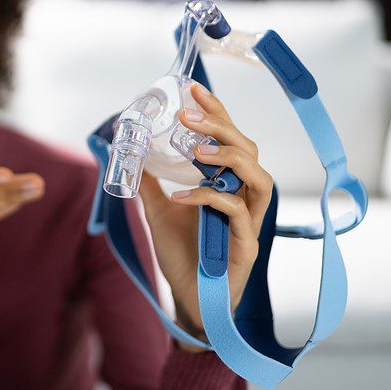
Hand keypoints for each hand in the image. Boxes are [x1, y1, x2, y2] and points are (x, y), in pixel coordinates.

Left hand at [139, 82, 272, 350]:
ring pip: (260, 178)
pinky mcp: (247, 246)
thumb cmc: (183, 255)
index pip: (230, 139)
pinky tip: (181, 196)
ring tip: (196, 151)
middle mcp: (246, 198)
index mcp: (229, 184)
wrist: (191, 300)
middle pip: (249, 150)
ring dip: (228, 158)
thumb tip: (130, 152)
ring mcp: (251, 222)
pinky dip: (209, 199)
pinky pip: (237, 214)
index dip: (217, 112)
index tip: (194, 89)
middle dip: (221, 128)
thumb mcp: (159, 211)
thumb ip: (150, 183)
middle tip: (188, 118)